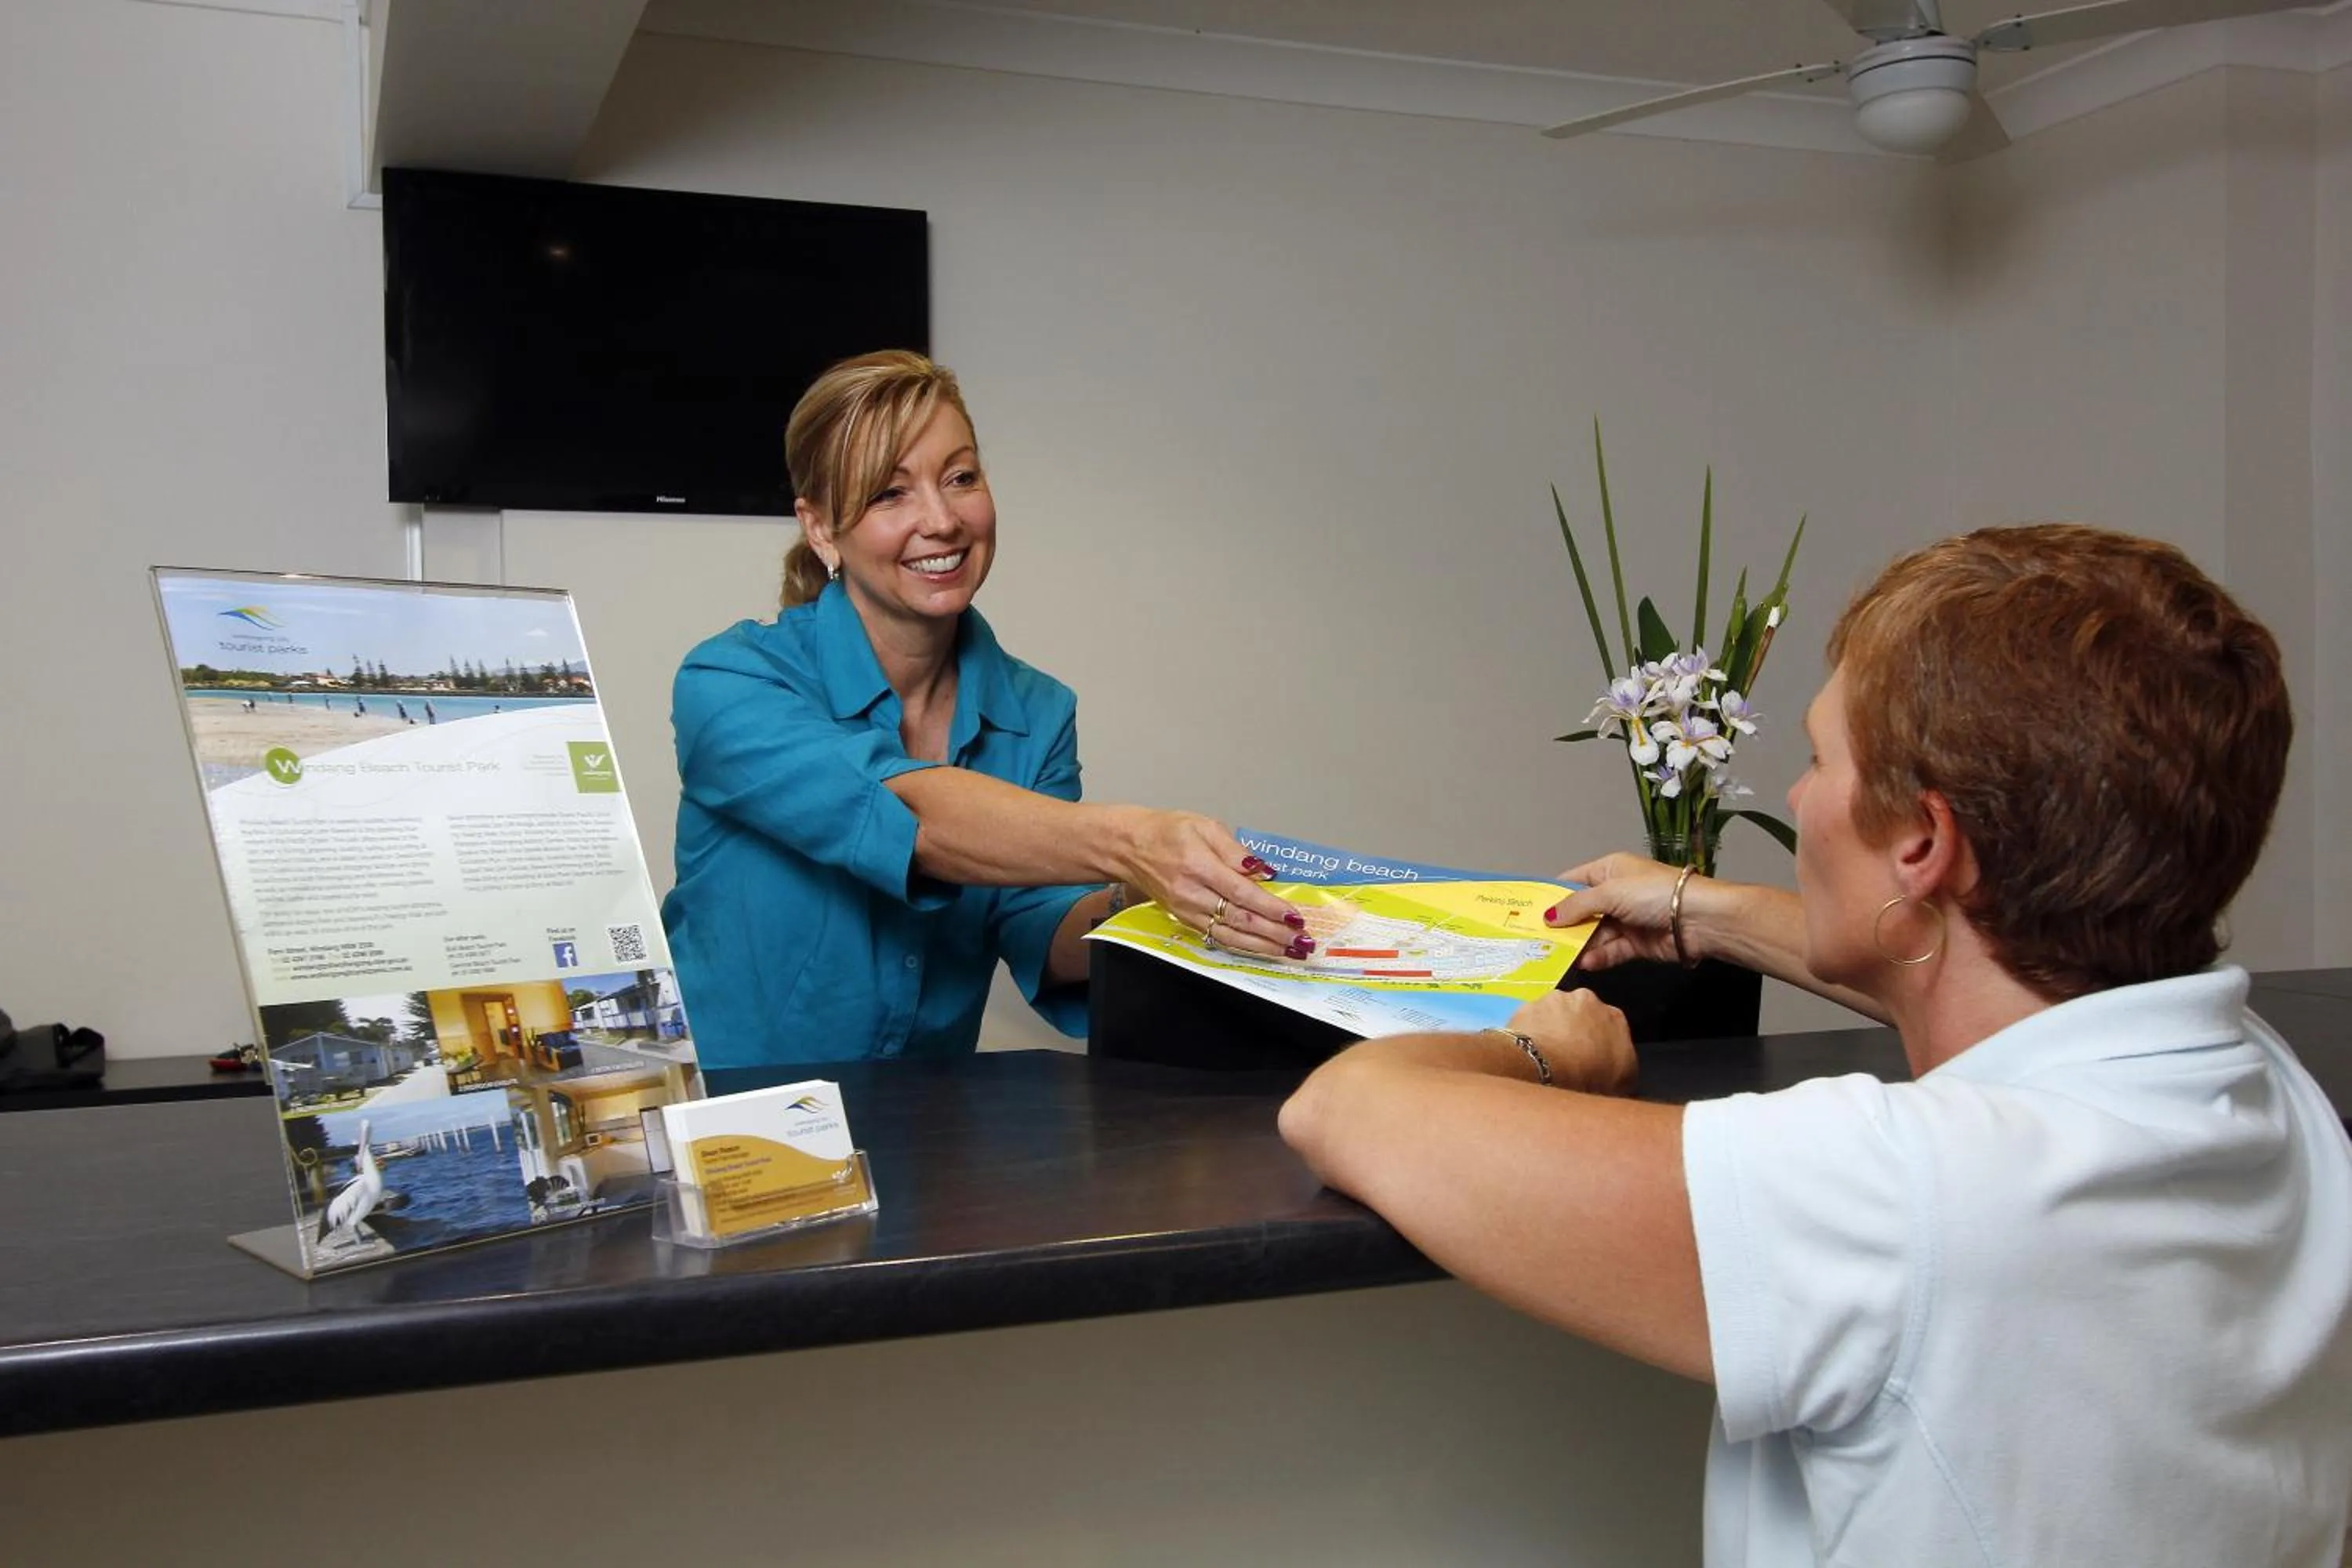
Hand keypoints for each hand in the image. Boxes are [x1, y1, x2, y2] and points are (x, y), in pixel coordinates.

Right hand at [1126, 812, 1310, 960]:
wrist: (1129, 848)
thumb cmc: (1167, 832)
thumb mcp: (1204, 826)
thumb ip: (1235, 850)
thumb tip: (1262, 870)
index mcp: (1199, 866)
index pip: (1241, 893)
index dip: (1270, 908)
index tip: (1294, 917)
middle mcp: (1192, 894)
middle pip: (1239, 919)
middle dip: (1274, 933)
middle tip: (1301, 941)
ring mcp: (1187, 911)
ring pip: (1229, 935)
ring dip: (1262, 946)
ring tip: (1289, 951)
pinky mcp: (1185, 920)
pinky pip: (1217, 937)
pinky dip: (1242, 946)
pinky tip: (1263, 949)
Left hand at [1506, 989, 1635, 1095]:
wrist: (1546, 1070)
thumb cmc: (1589, 1078)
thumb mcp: (1624, 1082)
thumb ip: (1624, 1066)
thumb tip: (1619, 1073)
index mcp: (1614, 1016)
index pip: (1610, 1026)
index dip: (1601, 1043)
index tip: (1593, 1059)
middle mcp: (1586, 999)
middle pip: (1582, 1014)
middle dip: (1576, 1031)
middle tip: (1569, 1058)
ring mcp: (1554, 1000)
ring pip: (1554, 1014)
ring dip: (1552, 1029)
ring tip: (1547, 1057)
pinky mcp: (1527, 1006)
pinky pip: (1530, 1021)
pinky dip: (1530, 1033)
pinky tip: (1529, 1053)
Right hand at [1542, 852, 1688, 971]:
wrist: (1699, 919)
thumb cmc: (1652, 894)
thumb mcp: (1610, 893)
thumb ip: (1577, 906)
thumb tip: (1548, 917)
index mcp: (1609, 871)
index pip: (1573, 881)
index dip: (1552, 895)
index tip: (1527, 911)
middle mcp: (1615, 894)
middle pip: (1581, 911)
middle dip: (1562, 926)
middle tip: (1535, 941)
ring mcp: (1626, 920)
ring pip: (1594, 934)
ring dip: (1579, 945)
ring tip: (1557, 957)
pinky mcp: (1636, 944)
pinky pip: (1611, 951)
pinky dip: (1598, 957)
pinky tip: (1586, 964)